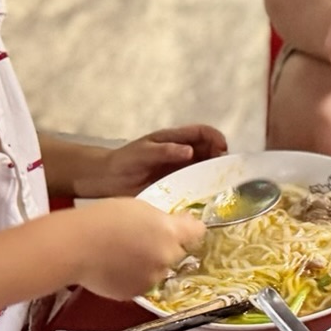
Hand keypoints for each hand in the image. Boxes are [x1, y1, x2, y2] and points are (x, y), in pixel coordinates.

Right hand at [57, 198, 204, 300]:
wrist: (75, 247)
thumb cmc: (103, 219)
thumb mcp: (139, 208)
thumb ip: (163, 221)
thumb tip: (177, 226)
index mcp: (170, 233)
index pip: (197, 233)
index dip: (189, 229)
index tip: (182, 227)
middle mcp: (166, 258)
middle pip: (178, 253)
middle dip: (166, 247)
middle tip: (142, 239)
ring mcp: (152, 278)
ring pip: (159, 270)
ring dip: (150, 263)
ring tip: (124, 254)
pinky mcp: (136, 293)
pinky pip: (142, 283)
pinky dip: (134, 276)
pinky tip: (116, 267)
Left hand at [93, 125, 228, 196]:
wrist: (106, 180)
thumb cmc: (124, 160)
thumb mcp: (144, 152)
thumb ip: (165, 151)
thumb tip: (189, 151)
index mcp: (174, 139)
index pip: (201, 133)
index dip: (215, 137)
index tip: (223, 149)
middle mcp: (180, 153)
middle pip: (208, 151)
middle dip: (219, 158)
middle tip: (224, 171)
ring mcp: (179, 170)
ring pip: (204, 169)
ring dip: (213, 175)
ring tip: (219, 186)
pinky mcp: (175, 186)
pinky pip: (194, 186)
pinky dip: (203, 190)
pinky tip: (206, 197)